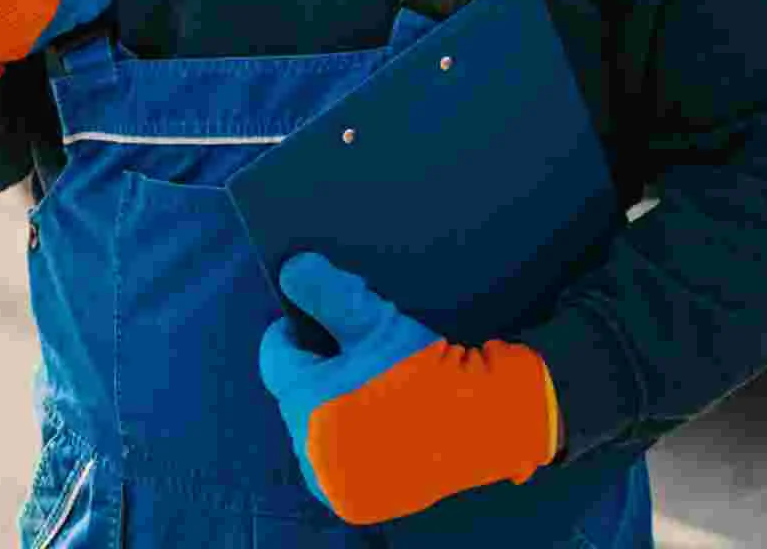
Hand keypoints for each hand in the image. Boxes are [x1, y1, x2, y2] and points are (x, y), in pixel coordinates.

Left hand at [258, 252, 557, 525]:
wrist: (490, 425)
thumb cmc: (425, 372)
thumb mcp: (374, 321)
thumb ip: (326, 291)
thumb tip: (290, 270)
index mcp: (307, 413)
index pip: (276, 355)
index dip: (297, 324)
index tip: (324, 310)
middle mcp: (313, 459)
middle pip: (296, 389)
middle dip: (321, 360)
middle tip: (359, 340)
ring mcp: (339, 484)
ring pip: (318, 420)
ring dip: (337, 393)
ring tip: (375, 372)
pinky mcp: (364, 497)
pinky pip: (341, 450)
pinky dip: (354, 426)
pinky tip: (384, 405)